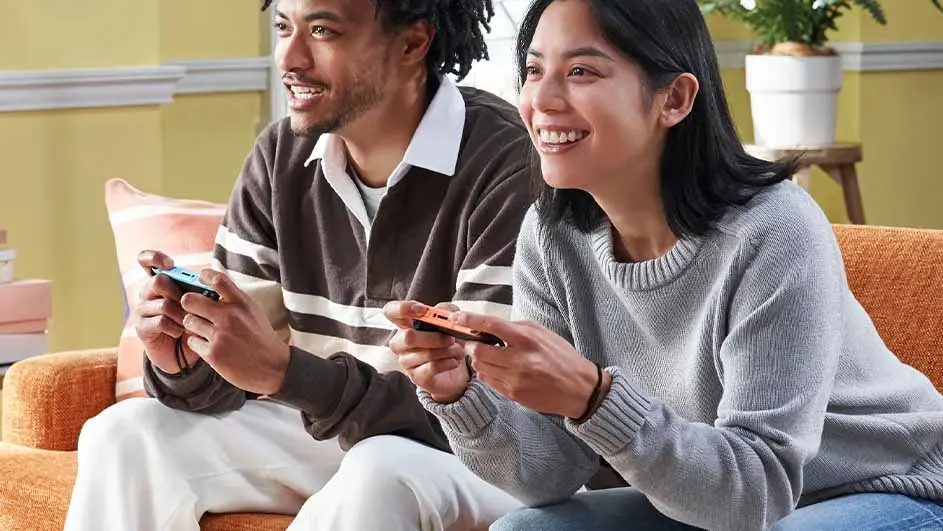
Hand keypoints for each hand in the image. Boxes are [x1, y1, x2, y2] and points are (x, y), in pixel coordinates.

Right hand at [135, 250, 199, 373]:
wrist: (183, 353)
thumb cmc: (192, 322)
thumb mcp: (198, 304)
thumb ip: (198, 290)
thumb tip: (207, 282)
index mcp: (159, 282)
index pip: (146, 260)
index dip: (154, 257)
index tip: (169, 264)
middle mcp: (147, 293)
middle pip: (157, 280)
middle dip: (178, 292)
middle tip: (190, 305)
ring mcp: (142, 310)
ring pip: (163, 304)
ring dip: (182, 314)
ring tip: (190, 323)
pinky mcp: (142, 328)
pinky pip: (160, 321)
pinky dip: (175, 327)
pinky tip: (180, 332)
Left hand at [179, 269, 289, 394]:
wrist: (274, 367)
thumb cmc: (261, 338)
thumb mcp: (253, 312)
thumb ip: (234, 300)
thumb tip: (211, 287)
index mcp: (242, 303)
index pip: (217, 280)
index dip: (204, 276)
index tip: (200, 279)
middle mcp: (230, 316)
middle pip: (190, 299)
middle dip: (189, 304)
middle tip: (194, 310)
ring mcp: (220, 335)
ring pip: (188, 321)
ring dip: (193, 325)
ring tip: (205, 331)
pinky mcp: (213, 353)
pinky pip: (192, 341)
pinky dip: (198, 343)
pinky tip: (210, 345)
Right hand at [385, 300, 469, 403]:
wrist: (454, 370)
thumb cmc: (447, 342)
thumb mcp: (451, 321)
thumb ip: (447, 310)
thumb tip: (441, 309)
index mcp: (405, 325)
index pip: (390, 311)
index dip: (402, 308)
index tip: (422, 310)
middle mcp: (400, 343)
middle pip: (408, 337)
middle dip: (434, 337)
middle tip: (451, 338)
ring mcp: (406, 362)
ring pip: (425, 353)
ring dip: (447, 351)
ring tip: (458, 351)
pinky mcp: (416, 377)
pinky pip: (432, 367)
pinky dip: (447, 362)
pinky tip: (454, 361)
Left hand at [452, 311, 609, 419]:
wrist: (578, 388)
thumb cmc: (560, 357)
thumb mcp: (541, 333)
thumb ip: (515, 328)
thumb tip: (488, 326)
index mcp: (527, 339)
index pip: (490, 325)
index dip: (469, 320)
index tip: (457, 317)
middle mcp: (519, 359)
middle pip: (478, 350)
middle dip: (471, 344)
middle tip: (473, 341)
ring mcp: (514, 379)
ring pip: (480, 367)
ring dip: (478, 359)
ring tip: (488, 355)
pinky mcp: (513, 394)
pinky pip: (488, 381)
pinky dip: (487, 373)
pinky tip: (497, 368)